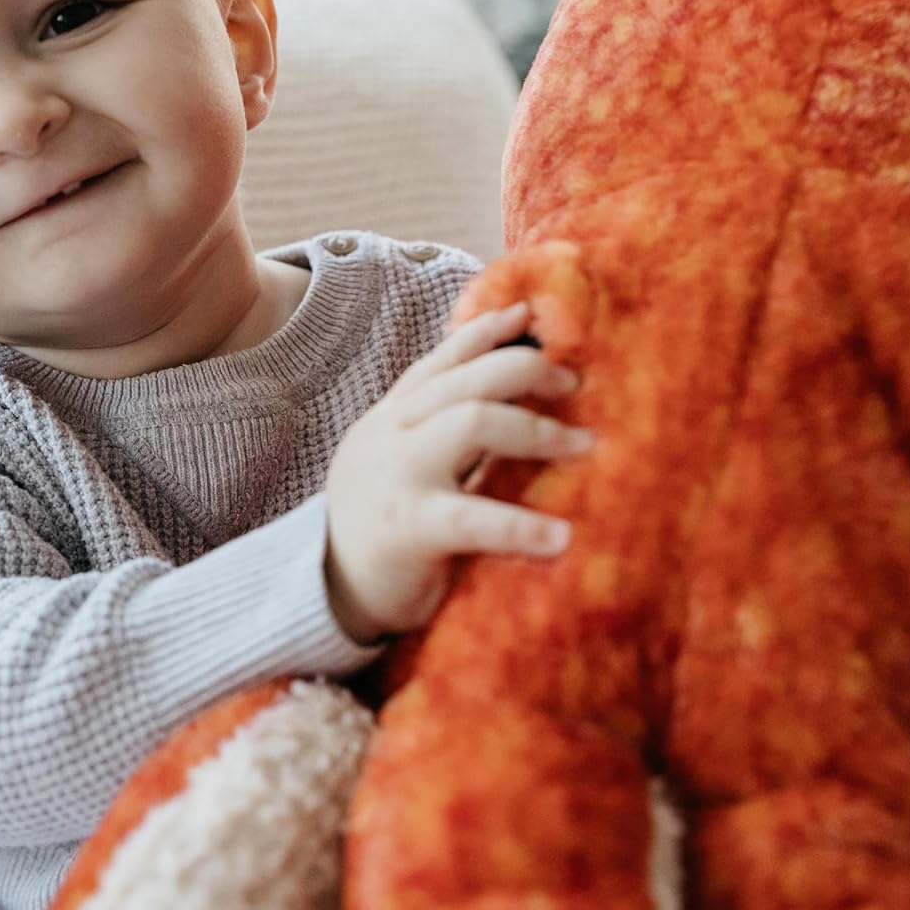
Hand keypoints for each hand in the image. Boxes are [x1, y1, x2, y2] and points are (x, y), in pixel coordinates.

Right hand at [324, 301, 590, 643]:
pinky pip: (472, 517)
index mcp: (391, 418)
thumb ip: (441, 436)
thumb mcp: (403, 467)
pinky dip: (521, 525)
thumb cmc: (383, 533)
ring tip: (582, 445)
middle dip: (525, 371)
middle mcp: (390, 434)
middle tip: (573, 388)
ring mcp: (397, 475)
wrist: (326, 594)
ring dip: (535, 428)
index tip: (530, 315)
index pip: (441, 361)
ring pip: (471, 421)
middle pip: (465, 379)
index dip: (485, 332)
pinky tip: (558, 538)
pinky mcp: (407, 527)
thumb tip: (514, 406)